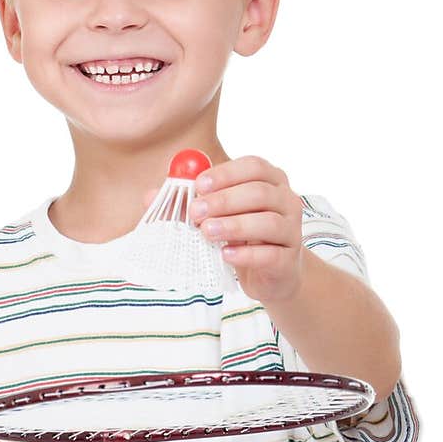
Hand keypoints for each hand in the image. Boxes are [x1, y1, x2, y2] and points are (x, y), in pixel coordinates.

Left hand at [188, 155, 304, 303]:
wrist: (271, 275)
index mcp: (270, 181)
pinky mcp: (288, 261)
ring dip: (234, 225)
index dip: (226, 174)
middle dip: (224, 201)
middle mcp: (286, 201)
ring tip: (207, 232)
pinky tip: (226, 254)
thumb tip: (150, 195)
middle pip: (260, 193)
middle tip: (196, 213)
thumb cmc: (243, 237)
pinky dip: (245, 254)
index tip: (199, 186)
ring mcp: (291, 231)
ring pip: (268, 222)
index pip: (254, 166)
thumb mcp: (217, 216)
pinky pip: (270, 254)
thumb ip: (188, 203)